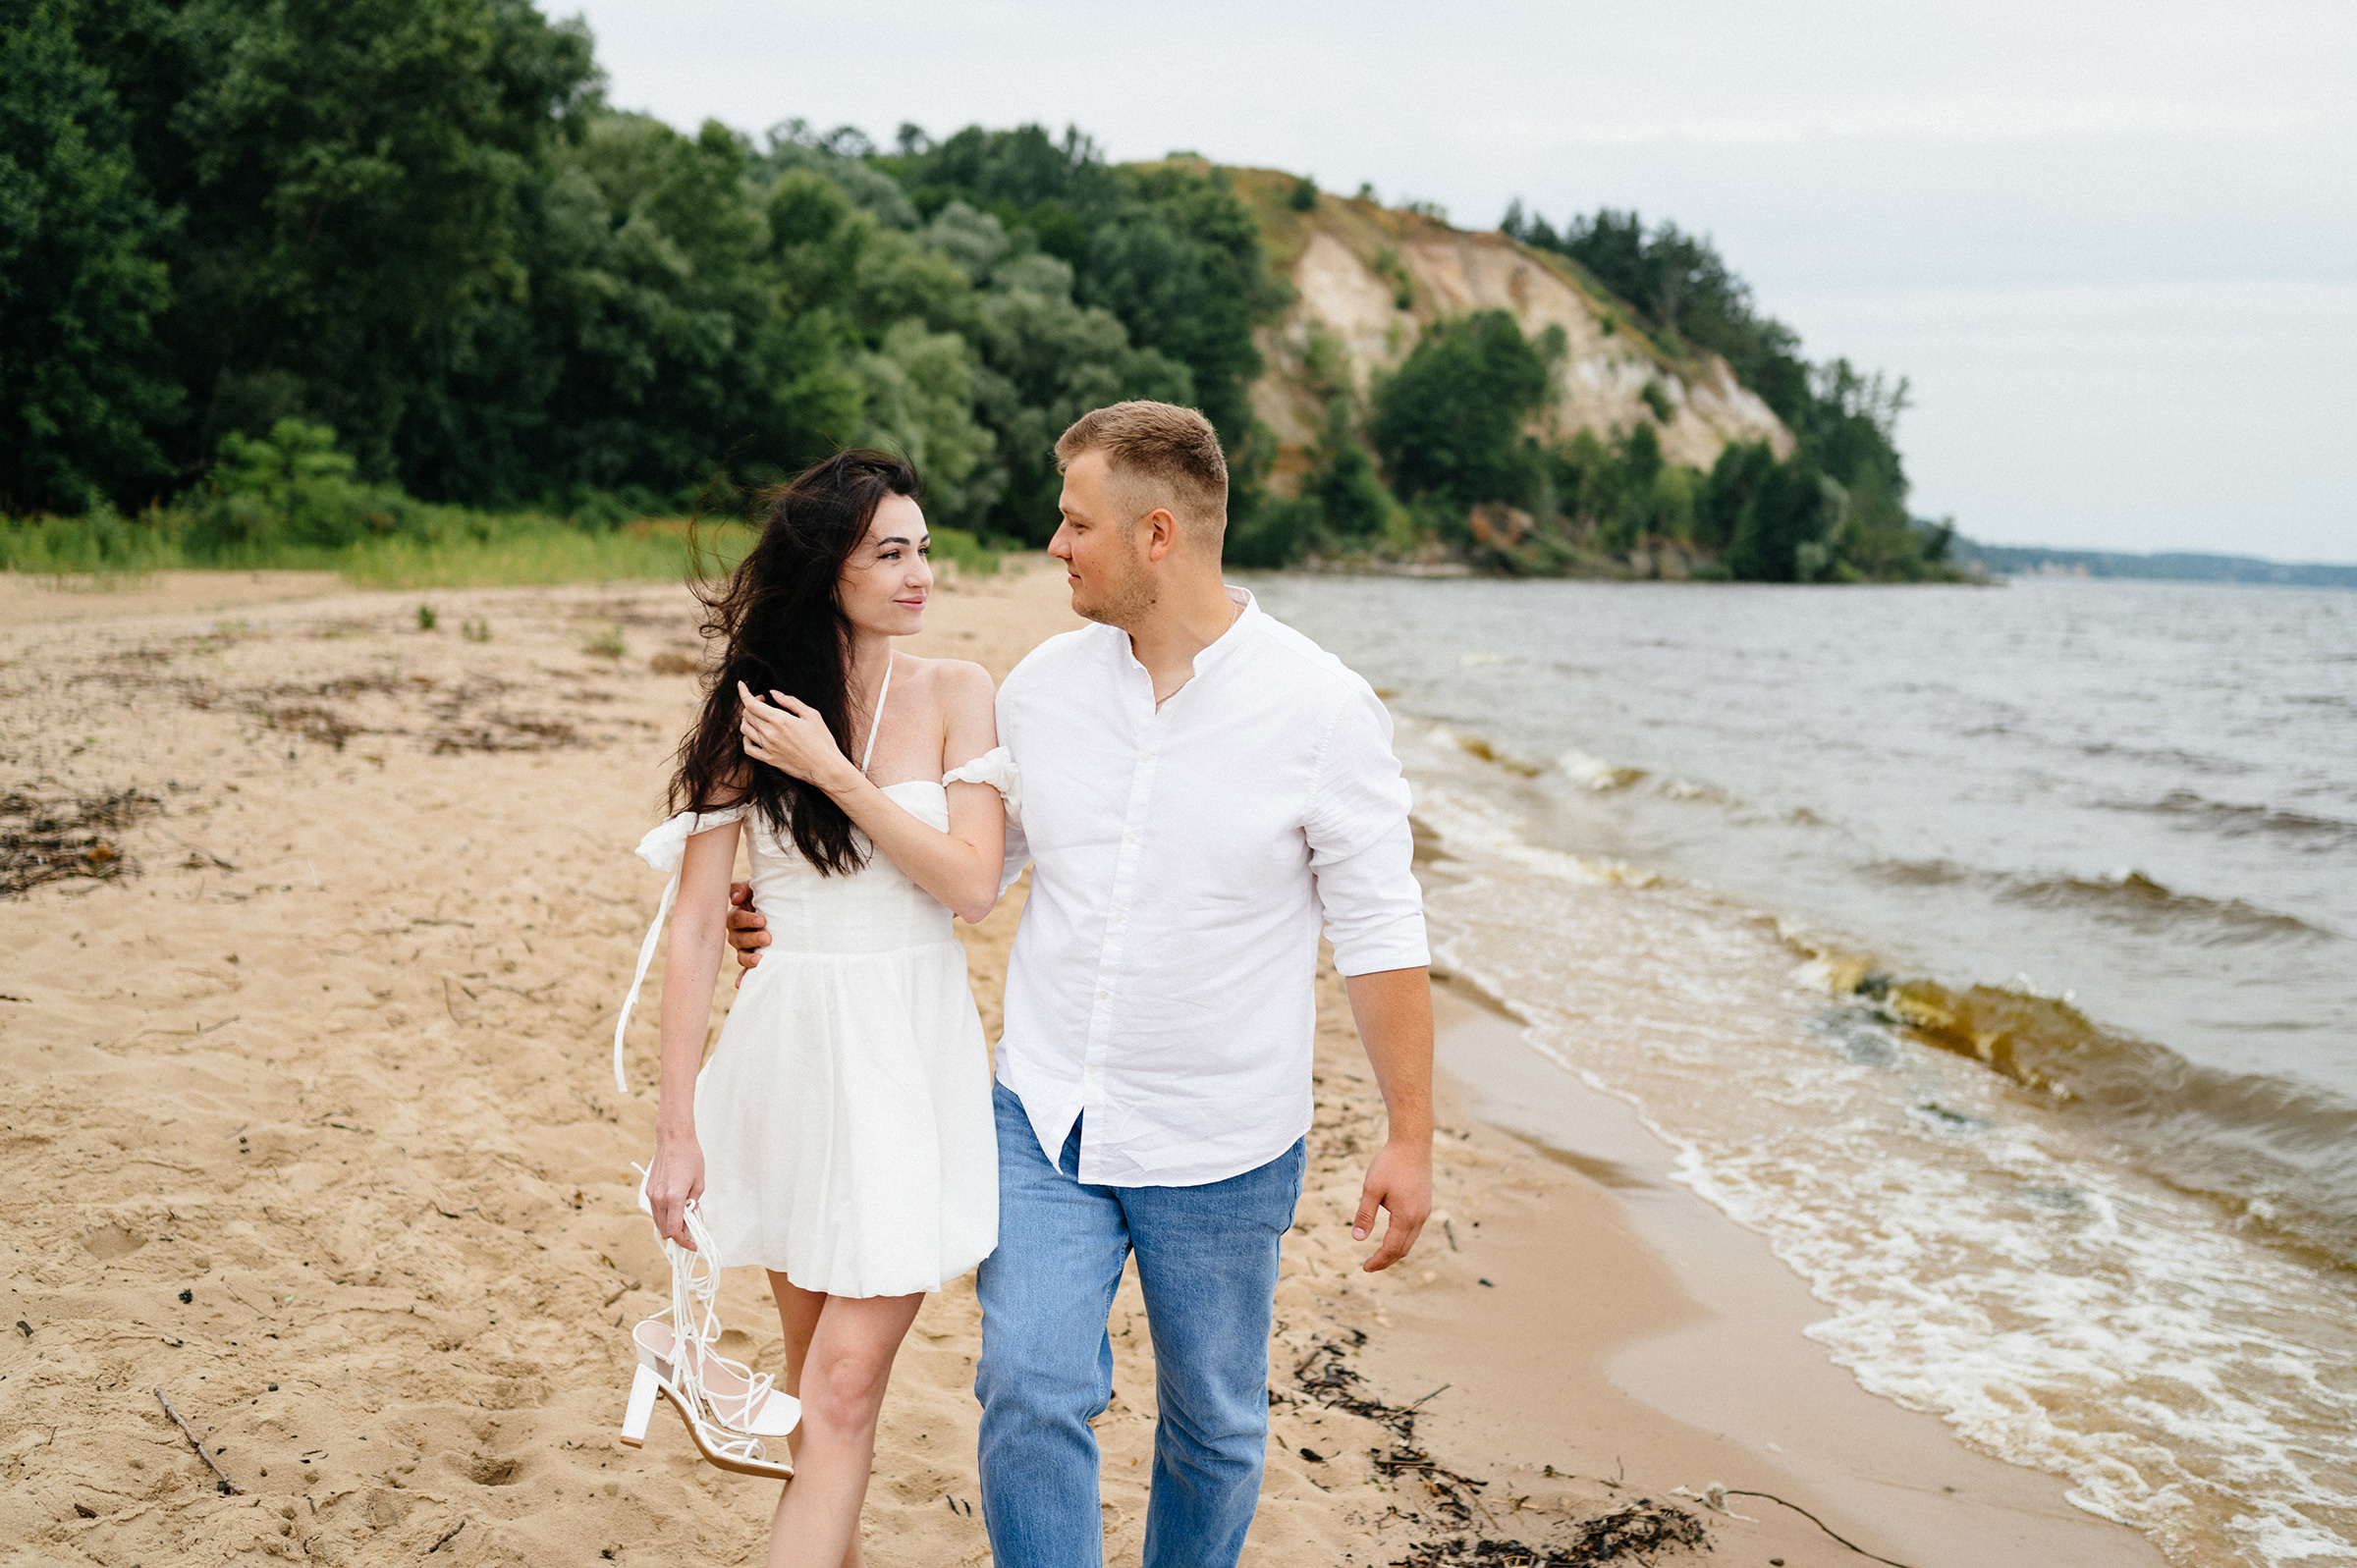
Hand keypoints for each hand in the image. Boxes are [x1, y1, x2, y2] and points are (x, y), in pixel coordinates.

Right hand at [645, 1132, 705, 1250]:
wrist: (673, 1140)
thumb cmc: (690, 1158)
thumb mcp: (699, 1183)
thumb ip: (693, 1204)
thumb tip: (690, 1216)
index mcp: (673, 1198)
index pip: (674, 1230)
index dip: (684, 1241)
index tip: (693, 1245)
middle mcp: (659, 1199)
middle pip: (664, 1229)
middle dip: (677, 1235)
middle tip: (690, 1234)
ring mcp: (651, 1195)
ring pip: (658, 1221)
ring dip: (670, 1225)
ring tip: (684, 1222)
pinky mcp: (648, 1190)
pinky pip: (655, 1210)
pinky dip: (664, 1215)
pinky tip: (675, 1209)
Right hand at [726, 881, 767, 979]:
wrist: (780, 907)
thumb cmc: (765, 896)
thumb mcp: (754, 888)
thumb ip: (743, 888)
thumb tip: (735, 898)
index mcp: (736, 917)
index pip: (737, 919)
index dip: (748, 920)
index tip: (763, 920)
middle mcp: (737, 934)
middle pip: (739, 939)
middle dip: (752, 938)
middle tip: (767, 938)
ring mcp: (744, 948)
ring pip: (741, 955)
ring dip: (749, 959)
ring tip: (760, 960)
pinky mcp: (752, 959)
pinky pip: (745, 970)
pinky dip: (743, 977)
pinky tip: (740, 985)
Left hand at [737, 682, 858, 791]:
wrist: (825, 767)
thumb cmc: (822, 740)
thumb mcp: (811, 715)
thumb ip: (790, 702)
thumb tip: (773, 693)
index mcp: (781, 720)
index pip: (752, 704)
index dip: (744, 693)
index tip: (742, 685)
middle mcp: (770, 734)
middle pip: (747, 715)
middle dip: (751, 704)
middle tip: (763, 702)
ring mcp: (768, 748)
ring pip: (745, 729)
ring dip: (747, 719)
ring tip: (758, 716)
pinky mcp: (768, 760)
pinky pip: (748, 748)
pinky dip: (746, 738)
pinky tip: (753, 734)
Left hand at [1353, 1136, 1431, 1271]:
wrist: (1412, 1143)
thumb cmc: (1389, 1163)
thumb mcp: (1371, 1189)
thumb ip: (1364, 1215)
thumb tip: (1357, 1239)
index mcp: (1406, 1216)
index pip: (1391, 1248)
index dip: (1378, 1261)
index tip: (1364, 1268)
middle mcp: (1419, 1217)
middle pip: (1404, 1249)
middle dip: (1387, 1260)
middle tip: (1370, 1266)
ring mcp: (1425, 1211)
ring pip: (1411, 1240)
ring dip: (1396, 1250)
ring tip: (1379, 1255)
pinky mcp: (1425, 1203)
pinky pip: (1414, 1229)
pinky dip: (1403, 1238)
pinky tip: (1391, 1235)